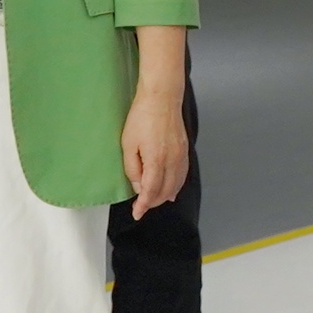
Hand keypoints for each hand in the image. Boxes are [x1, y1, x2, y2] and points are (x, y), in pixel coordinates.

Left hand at [122, 84, 189, 218]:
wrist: (161, 99)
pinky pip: (182, 175)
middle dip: (153, 202)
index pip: (151, 191)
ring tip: (154, 201)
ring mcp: (181, 156)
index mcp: (157, 160)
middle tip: (141, 206)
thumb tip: (138, 185)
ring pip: (176, 185)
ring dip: (165, 196)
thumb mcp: (128, 144)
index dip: (144, 205)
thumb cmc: (142, 117)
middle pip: (165, 191)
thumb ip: (132, 169)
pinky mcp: (184, 151)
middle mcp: (172, 161)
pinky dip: (177, 186)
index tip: (137, 212)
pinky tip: (172, 191)